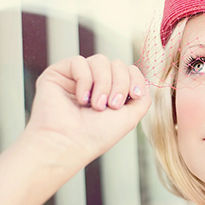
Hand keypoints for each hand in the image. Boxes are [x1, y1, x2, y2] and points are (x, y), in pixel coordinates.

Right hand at [24, 54, 150, 165]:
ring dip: (103, 83)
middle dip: (120, 83)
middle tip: (112, 105)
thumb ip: (144, 98)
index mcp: (111, 91)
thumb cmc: (97, 135)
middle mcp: (95, 82)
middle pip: (118, 64)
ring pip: (100, 60)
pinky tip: (81, 99)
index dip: (135, 78)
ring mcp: (76, 77)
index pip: (129, 70)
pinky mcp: (58, 74)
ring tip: (96, 105)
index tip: (134, 95)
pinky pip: (79, 62)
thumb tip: (145, 82)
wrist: (70, 143)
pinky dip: (84, 80)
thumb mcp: (131, 116)